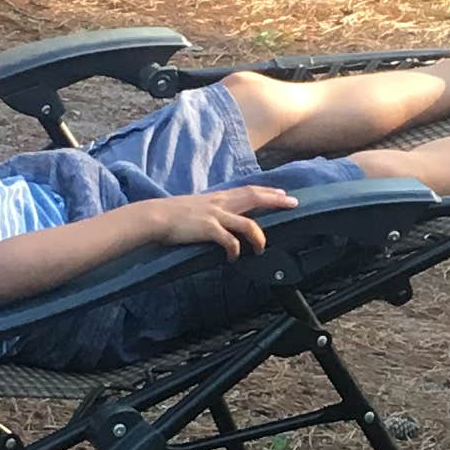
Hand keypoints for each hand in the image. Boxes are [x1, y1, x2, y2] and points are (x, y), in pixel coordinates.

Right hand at [156, 184, 296, 259]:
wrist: (155, 216)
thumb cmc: (171, 215)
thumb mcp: (196, 207)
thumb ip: (210, 211)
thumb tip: (220, 221)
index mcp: (218, 198)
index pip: (248, 190)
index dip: (267, 192)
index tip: (282, 193)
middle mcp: (220, 203)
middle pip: (254, 198)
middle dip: (275, 201)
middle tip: (293, 203)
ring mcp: (215, 216)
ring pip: (248, 223)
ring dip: (259, 237)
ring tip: (261, 248)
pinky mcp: (209, 229)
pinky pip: (230, 241)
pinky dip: (235, 251)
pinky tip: (233, 259)